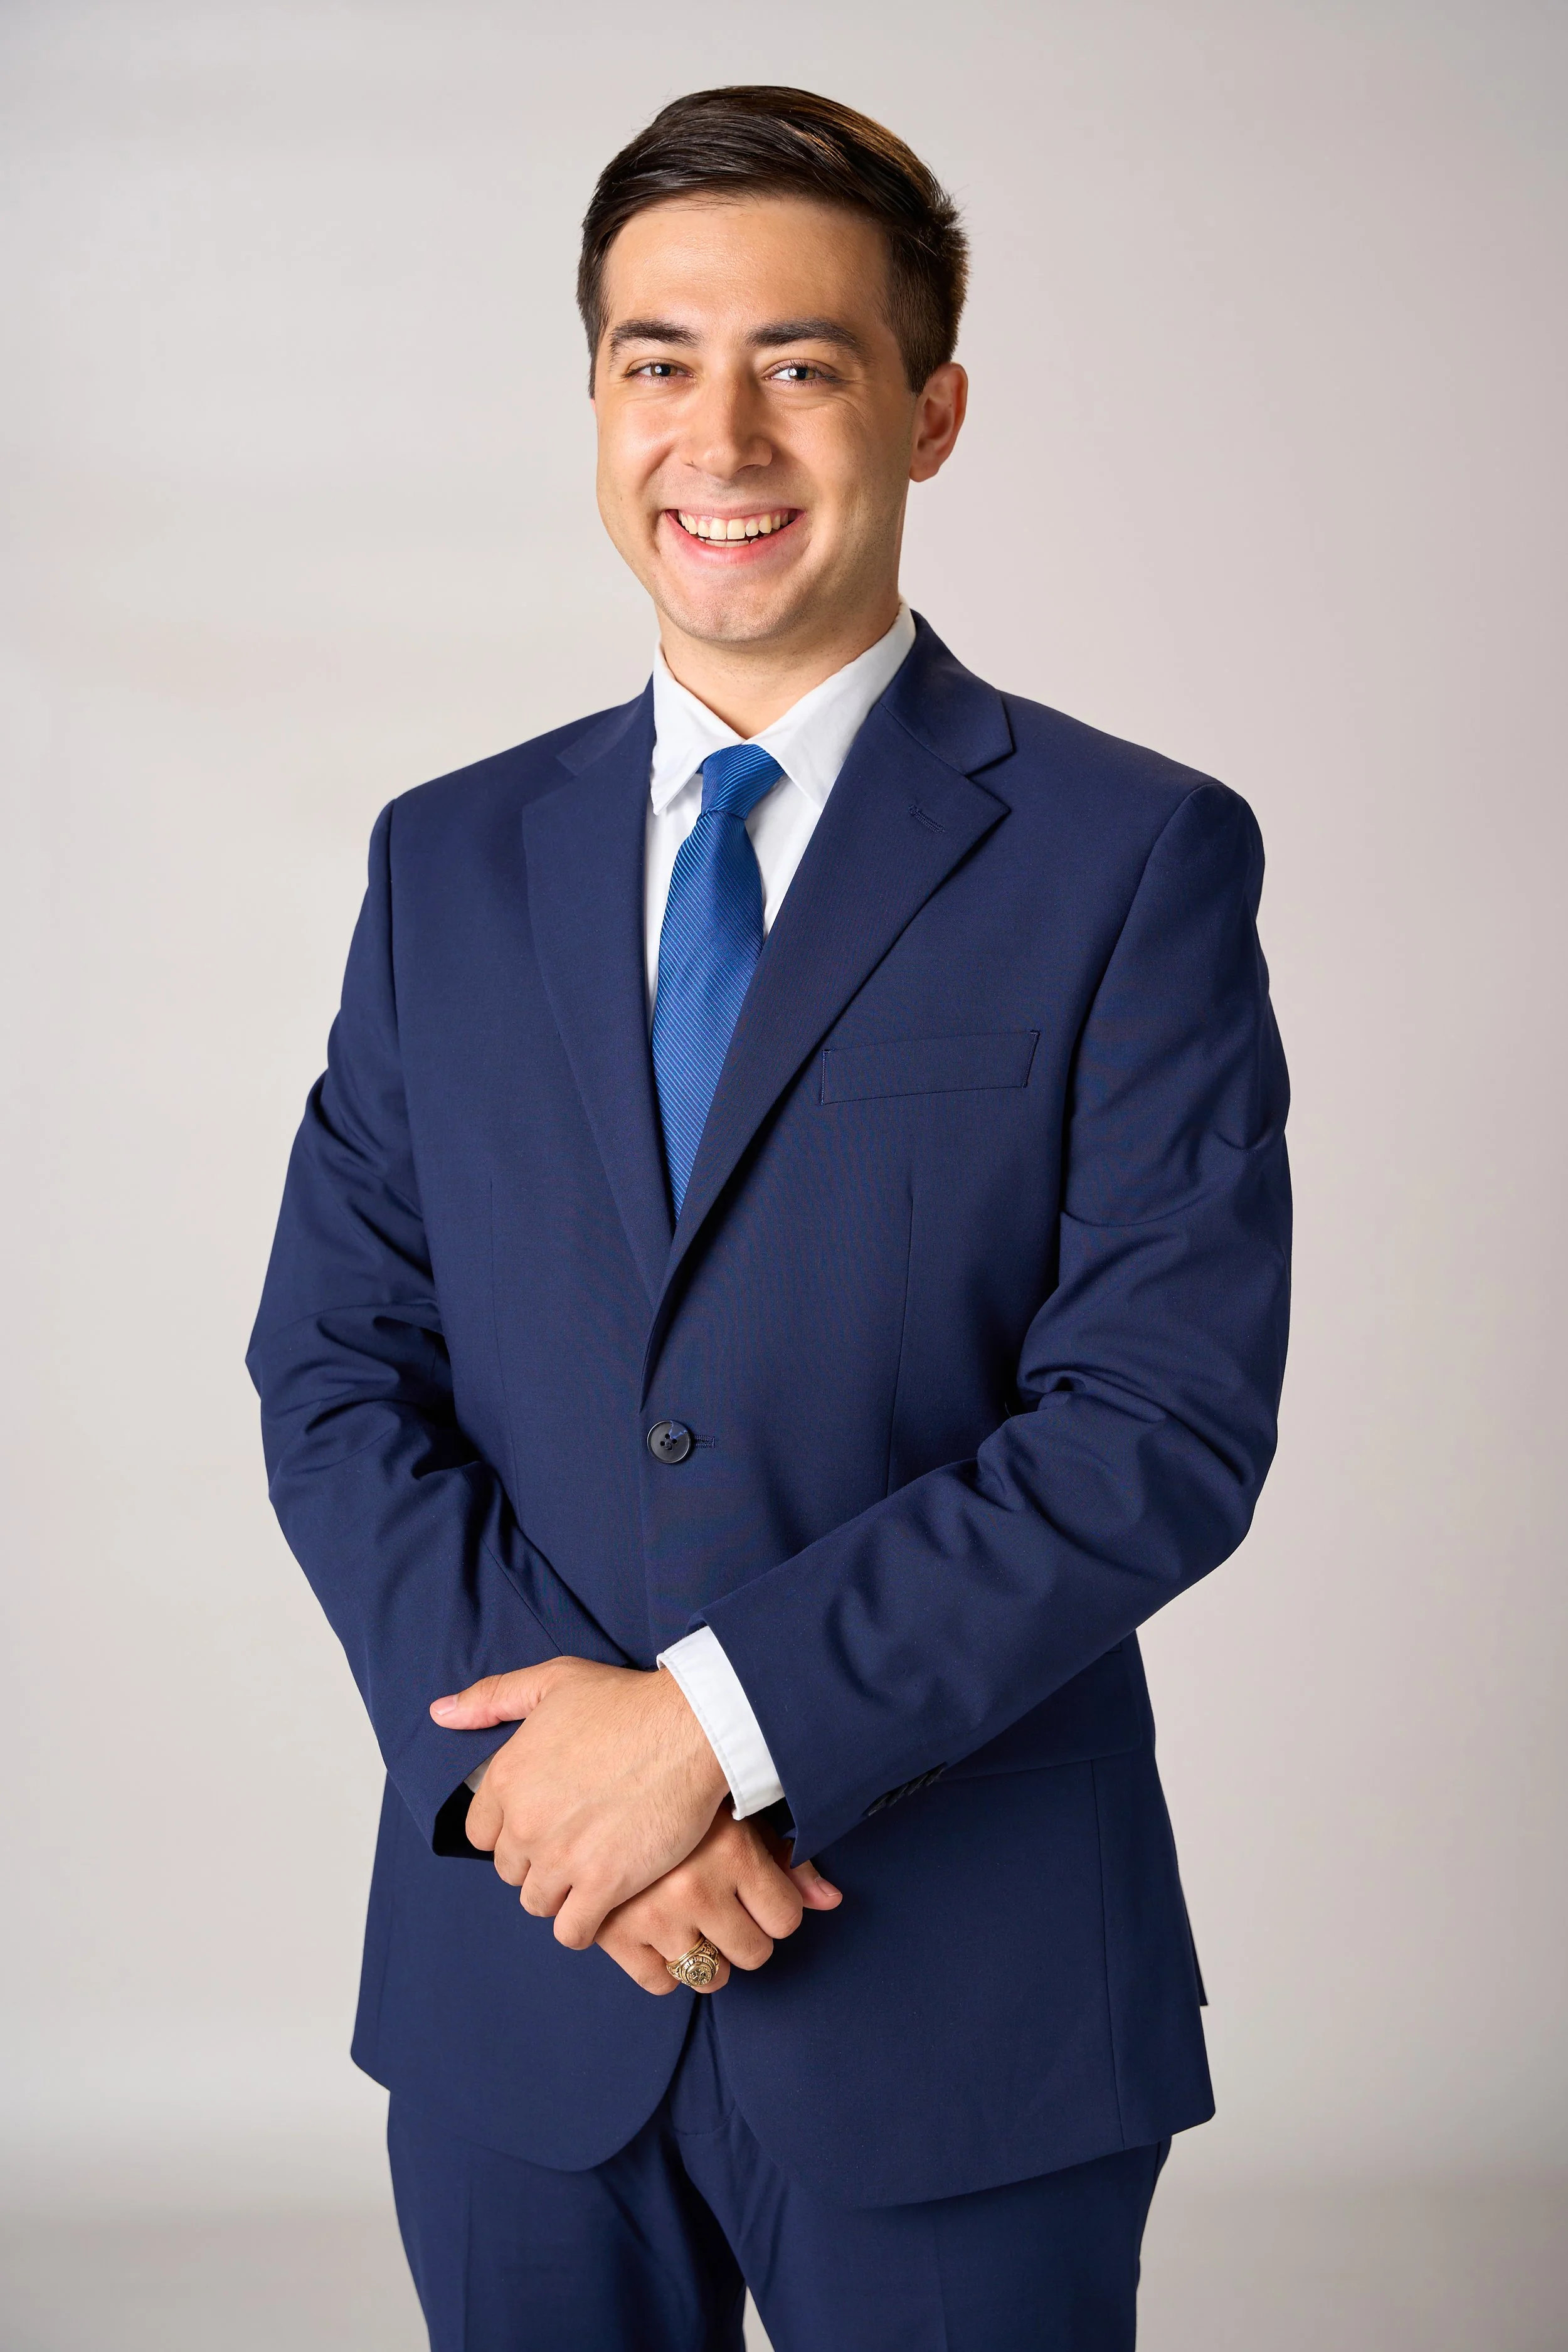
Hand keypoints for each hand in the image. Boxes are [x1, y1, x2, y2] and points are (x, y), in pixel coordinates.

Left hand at [430, 1657, 730, 1947]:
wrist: (690, 1728)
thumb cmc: (625, 1702)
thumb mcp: (551, 1681)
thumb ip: (491, 1698)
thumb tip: (440, 1713)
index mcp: (507, 1776)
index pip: (480, 1833)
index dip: (510, 1829)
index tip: (541, 1821)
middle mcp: (525, 1822)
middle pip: (509, 1870)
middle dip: (535, 1860)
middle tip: (571, 1843)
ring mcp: (562, 1857)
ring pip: (535, 1902)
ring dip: (558, 1892)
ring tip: (587, 1872)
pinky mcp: (603, 1884)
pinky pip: (571, 1931)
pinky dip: (580, 1925)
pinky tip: (599, 1905)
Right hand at [595, 1810, 841, 1995]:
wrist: (600, 1787)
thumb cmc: (686, 1803)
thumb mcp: (742, 1817)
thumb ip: (790, 1861)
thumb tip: (831, 1901)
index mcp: (732, 1851)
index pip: (786, 1920)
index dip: (776, 1909)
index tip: (756, 1892)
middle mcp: (693, 1886)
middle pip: (754, 1954)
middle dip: (745, 1934)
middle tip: (723, 1906)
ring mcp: (651, 1915)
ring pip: (711, 1976)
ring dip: (708, 1955)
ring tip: (694, 1919)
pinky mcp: (614, 1934)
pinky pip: (661, 1983)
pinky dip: (665, 1967)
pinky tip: (661, 1932)